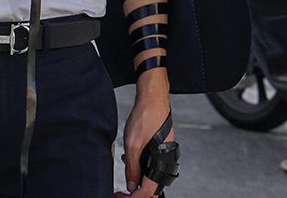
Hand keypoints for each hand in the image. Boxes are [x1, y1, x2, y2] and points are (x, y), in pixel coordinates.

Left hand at [117, 75, 171, 197]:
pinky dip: (140, 169)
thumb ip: (132, 167)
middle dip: (135, 192)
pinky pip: (151, 166)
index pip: (147, 193)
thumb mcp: (133, 145)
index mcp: (161, 164)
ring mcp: (165, 156)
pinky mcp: (161, 150)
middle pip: (151, 189)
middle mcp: (166, 163)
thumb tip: (131, 186)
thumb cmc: (145, 117)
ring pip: (151, 178)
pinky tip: (129, 161)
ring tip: (124, 176)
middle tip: (120, 192)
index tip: (120, 197)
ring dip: (137, 181)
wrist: (153, 98)